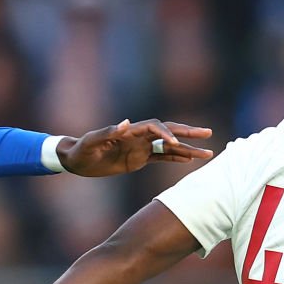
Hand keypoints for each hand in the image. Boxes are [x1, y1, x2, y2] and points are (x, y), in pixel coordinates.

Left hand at [56, 118, 211, 176]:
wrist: (76, 160)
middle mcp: (138, 137)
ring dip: (188, 149)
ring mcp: (140, 148)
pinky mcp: (138, 159)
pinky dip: (176, 158)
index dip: (165, 133)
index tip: (174, 142)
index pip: (154, 127)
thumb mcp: (91, 142)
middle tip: (208, 133)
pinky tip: (190, 160)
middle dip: (188, 132)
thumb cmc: (81, 149)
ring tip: (208, 153)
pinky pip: (161, 158)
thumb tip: (125, 123)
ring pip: (169, 147)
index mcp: (129, 131)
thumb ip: (107, 132)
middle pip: (168, 132)